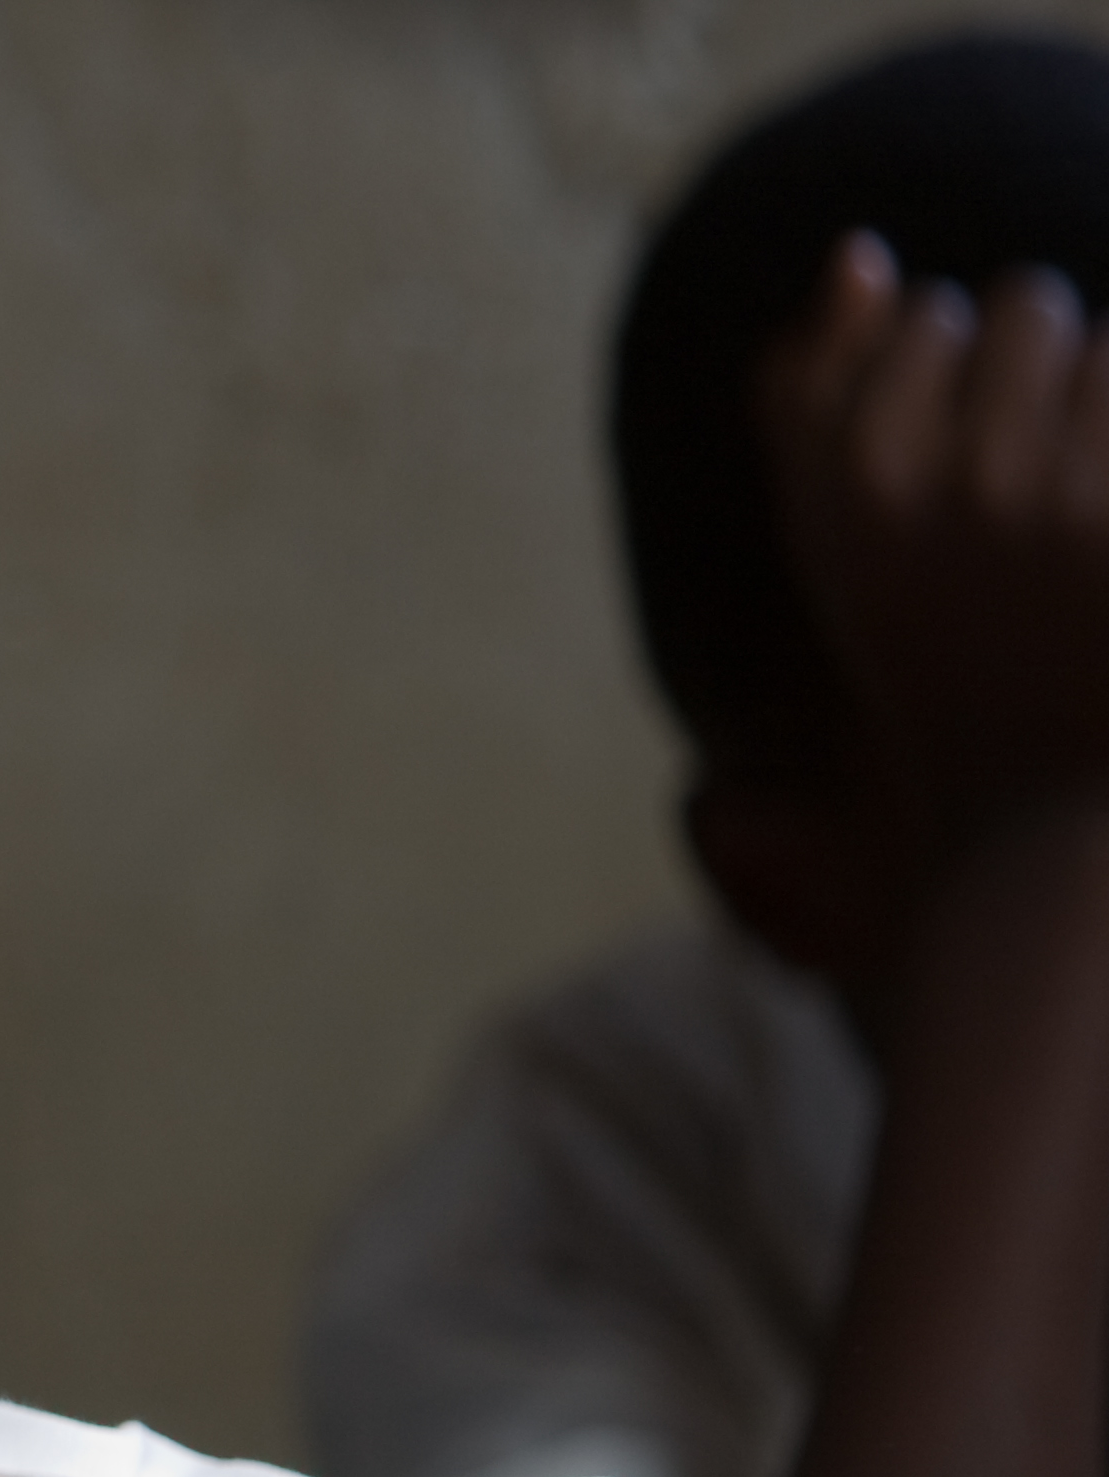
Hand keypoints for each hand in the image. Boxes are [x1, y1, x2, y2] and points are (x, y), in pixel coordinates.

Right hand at [762, 231, 1108, 849]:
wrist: (1039, 807)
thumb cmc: (938, 656)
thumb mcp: (838, 539)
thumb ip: (813, 392)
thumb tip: (860, 253)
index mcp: (844, 486)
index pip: (919, 320)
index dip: (953, 393)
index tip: (954, 494)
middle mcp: (940, 483)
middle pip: (1022, 310)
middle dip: (1047, 381)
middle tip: (1039, 508)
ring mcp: (1055, 496)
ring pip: (1106, 348)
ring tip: (1088, 520)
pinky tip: (1107, 536)